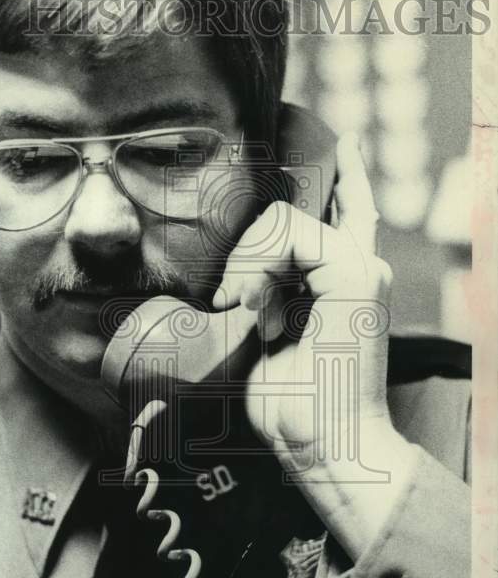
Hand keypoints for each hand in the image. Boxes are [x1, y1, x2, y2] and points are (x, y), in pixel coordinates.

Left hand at [213, 133, 416, 557]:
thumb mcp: (258, 343)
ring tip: (245, 315)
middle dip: (244, 255)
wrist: (321, 448)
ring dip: (245, 266)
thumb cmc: (288, 407)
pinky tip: (249, 303)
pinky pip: (290, 234)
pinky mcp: (355, 276)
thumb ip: (254, 300)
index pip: (344, 203)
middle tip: (235, 307)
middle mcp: (356, 264)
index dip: (339, 170)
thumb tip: (217, 286)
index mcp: (340, 278)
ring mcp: (360, 267)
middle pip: (286, 214)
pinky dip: (255, 266)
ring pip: (280, 220)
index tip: (318, 129)